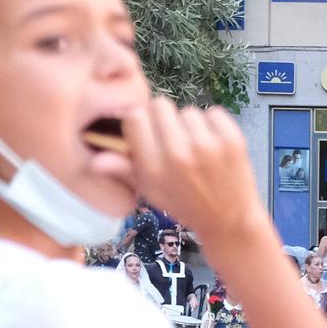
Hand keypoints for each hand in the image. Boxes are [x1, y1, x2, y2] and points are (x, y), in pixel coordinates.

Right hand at [123, 97, 265, 248]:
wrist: (230, 222)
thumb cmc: (185, 205)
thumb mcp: (151, 192)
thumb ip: (125, 171)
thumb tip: (94, 162)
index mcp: (153, 167)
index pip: (134, 117)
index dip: (140, 122)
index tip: (148, 132)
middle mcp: (177, 153)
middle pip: (160, 105)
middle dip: (164, 119)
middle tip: (173, 139)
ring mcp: (207, 145)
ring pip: (188, 110)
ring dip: (190, 125)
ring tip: (196, 148)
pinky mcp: (232, 140)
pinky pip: (214, 113)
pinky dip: (213, 125)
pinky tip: (215, 146)